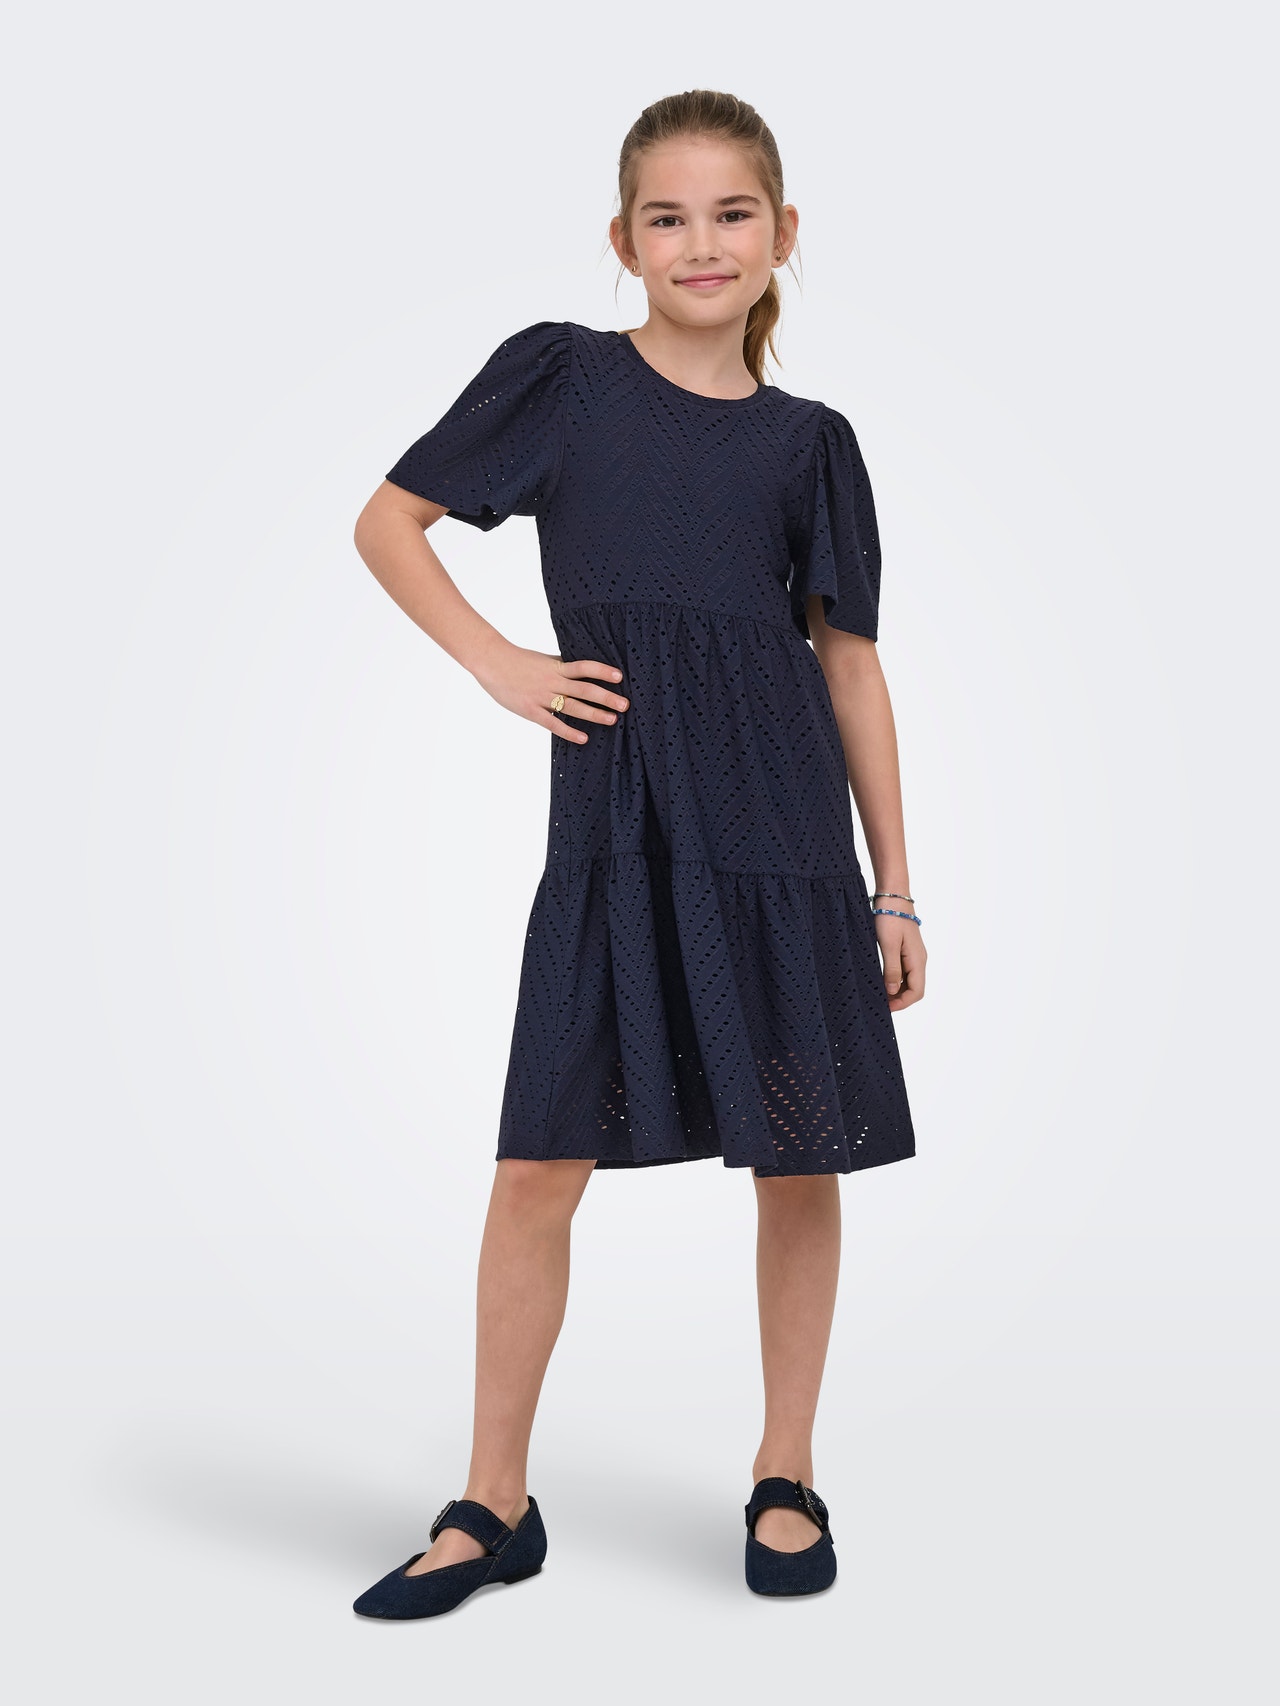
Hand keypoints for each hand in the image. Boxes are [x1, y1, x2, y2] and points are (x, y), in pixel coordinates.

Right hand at [472, 643, 628, 743]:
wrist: (490, 661)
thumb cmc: (516, 659)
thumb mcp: (542, 659)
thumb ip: (560, 665)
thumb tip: (581, 668)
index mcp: (556, 666)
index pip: (584, 667)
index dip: (602, 671)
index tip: (620, 677)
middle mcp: (552, 681)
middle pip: (585, 689)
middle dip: (606, 697)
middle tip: (625, 704)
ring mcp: (542, 696)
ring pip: (573, 707)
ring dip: (594, 714)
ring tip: (612, 720)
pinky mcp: (530, 710)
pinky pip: (553, 723)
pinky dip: (569, 731)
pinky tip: (583, 738)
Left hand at [874, 914, 925, 1010]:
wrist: (893, 897)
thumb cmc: (890, 918)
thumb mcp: (888, 945)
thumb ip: (892, 970)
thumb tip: (893, 992)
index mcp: (917, 960)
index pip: (917, 992)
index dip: (903, 1003)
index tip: (886, 1007)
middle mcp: (919, 960)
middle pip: (914, 989)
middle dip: (899, 1000)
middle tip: (881, 1003)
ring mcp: (913, 955)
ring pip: (909, 981)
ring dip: (897, 991)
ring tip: (880, 994)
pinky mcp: (906, 950)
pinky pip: (904, 971)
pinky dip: (895, 980)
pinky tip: (882, 980)